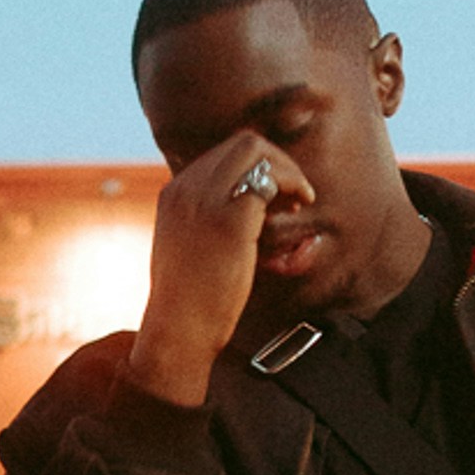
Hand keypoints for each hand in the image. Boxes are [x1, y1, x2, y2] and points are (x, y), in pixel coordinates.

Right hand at [127, 132, 314, 407]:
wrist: (177, 331)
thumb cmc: (188, 303)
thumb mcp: (188, 252)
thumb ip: (205, 226)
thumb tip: (243, 219)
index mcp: (175, 194)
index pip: (223, 154)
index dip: (258, 168)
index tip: (275, 196)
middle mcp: (188, 189)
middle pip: (243, 143)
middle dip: (278, 162)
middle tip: (295, 195)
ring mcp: (206, 201)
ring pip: (257, 151)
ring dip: (287, 170)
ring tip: (299, 201)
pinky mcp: (230, 220)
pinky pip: (269, 181)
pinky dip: (291, 188)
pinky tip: (298, 212)